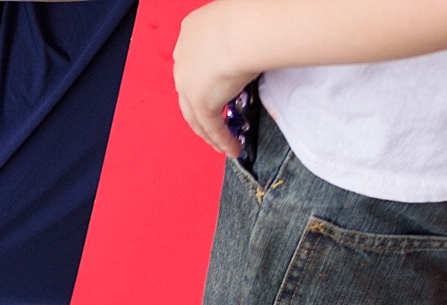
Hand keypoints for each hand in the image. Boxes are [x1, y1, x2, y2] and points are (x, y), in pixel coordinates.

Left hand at [173, 2, 258, 157]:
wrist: (247, 27)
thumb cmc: (254, 14)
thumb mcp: (243, 17)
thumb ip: (242, 32)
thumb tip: (262, 37)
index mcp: (193, 31)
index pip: (195, 58)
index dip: (204, 75)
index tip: (216, 84)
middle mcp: (184, 57)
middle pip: (189, 89)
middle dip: (202, 108)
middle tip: (215, 119)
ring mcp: (188, 82)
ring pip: (195, 114)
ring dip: (209, 131)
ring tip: (222, 143)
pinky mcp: (200, 102)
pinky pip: (211, 127)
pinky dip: (221, 140)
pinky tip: (232, 149)